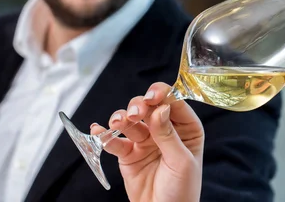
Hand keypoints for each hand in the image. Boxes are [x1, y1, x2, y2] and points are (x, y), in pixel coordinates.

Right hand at [90, 82, 203, 201]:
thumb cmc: (182, 190)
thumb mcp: (181, 162)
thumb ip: (168, 135)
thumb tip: (160, 108)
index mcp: (186, 128)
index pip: (174, 103)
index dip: (163, 95)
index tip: (152, 95)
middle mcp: (165, 129)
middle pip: (149, 107)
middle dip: (139, 106)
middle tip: (134, 113)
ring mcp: (145, 140)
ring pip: (130, 120)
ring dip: (122, 118)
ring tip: (117, 123)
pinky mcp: (128, 153)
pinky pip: (115, 141)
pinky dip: (105, 135)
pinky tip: (98, 130)